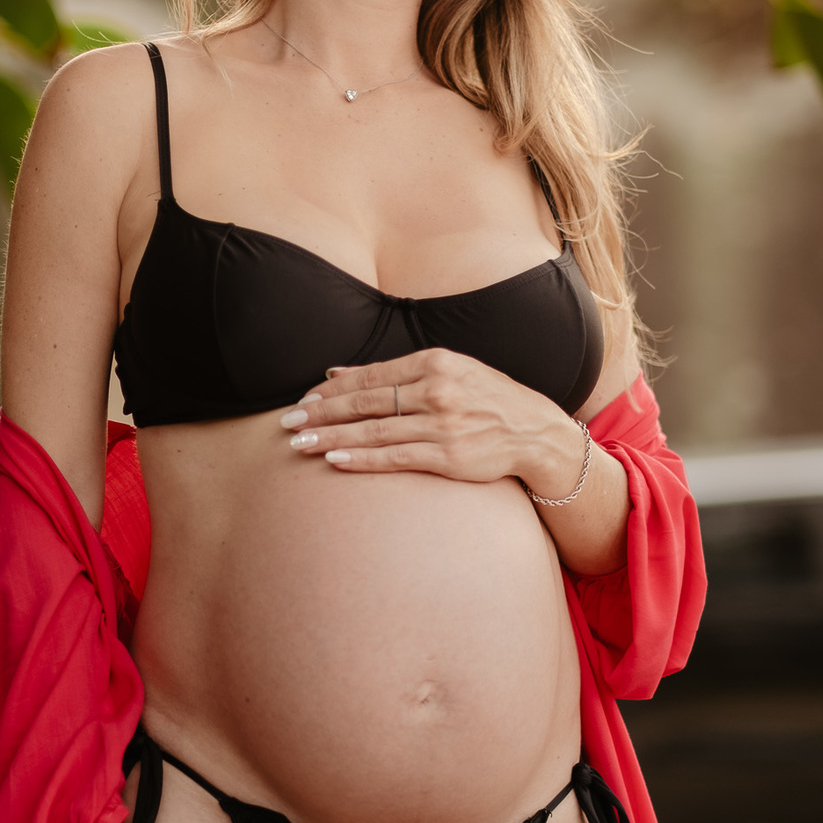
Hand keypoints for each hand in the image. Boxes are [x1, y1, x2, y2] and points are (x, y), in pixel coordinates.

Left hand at [278, 347, 581, 488]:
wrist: (534, 431)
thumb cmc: (483, 399)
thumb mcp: (445, 371)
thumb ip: (391, 373)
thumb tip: (334, 373)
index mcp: (434, 361)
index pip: (370, 376)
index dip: (331, 391)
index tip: (302, 401)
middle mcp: (437, 389)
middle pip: (366, 402)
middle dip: (322, 413)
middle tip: (288, 423)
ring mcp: (443, 423)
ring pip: (375, 430)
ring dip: (332, 438)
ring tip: (300, 445)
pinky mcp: (449, 455)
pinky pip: (396, 458)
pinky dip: (363, 458)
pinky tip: (336, 460)